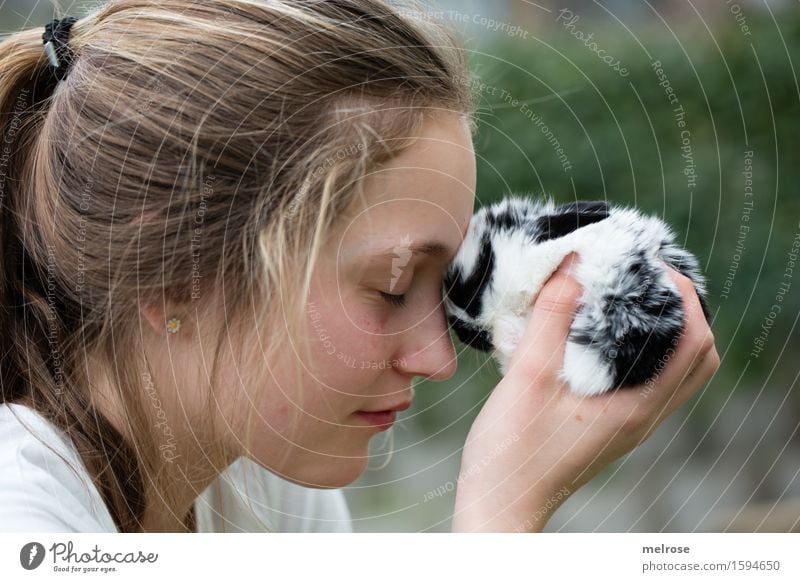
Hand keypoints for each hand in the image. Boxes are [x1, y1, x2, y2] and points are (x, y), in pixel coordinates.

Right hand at [451, 252, 719, 531]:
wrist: (500, 503)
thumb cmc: (512, 452)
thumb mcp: (527, 376)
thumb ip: (550, 319)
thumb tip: (572, 265)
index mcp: (637, 408)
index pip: (695, 344)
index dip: (685, 298)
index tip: (654, 267)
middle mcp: (643, 417)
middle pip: (697, 358)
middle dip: (686, 312)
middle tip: (649, 280)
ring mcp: (629, 424)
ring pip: (675, 372)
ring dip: (667, 332)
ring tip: (630, 300)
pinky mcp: (611, 426)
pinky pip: (647, 381)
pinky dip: (643, 351)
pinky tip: (601, 334)